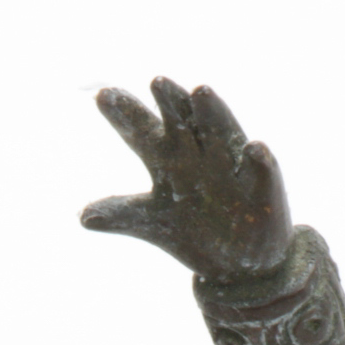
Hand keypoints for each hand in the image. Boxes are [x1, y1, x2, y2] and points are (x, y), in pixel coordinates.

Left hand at [82, 79, 291, 284]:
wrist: (237, 263)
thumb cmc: (193, 233)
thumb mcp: (152, 223)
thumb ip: (121, 214)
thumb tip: (81, 217)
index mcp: (168, 161)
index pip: (142, 132)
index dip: (124, 114)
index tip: (102, 95)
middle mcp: (198, 154)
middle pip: (182, 121)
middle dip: (170, 102)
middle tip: (156, 82)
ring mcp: (230, 166)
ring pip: (221, 132)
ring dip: (213, 113)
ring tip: (200, 92)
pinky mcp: (262, 186)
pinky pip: (261, 169)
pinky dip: (258, 159)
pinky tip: (254, 148)